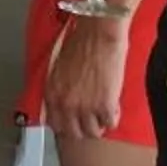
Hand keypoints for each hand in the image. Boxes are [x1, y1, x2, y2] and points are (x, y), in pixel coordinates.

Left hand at [44, 16, 131, 142]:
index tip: (73, 122)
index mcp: (52, 93)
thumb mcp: (59, 67)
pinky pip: (111, 123)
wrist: (99, 33)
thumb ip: (60, 87)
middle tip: (91, 121)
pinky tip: (114, 106)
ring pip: (92, 132)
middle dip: (83, 128)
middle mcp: (65, 104)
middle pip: (73, 132)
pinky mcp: (105, 106)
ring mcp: (85, 107)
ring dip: (99, 125)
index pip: (54, 123)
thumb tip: (65, 99)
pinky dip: (114, 117)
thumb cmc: (82, 41)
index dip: (66, 124)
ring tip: (104, 114)